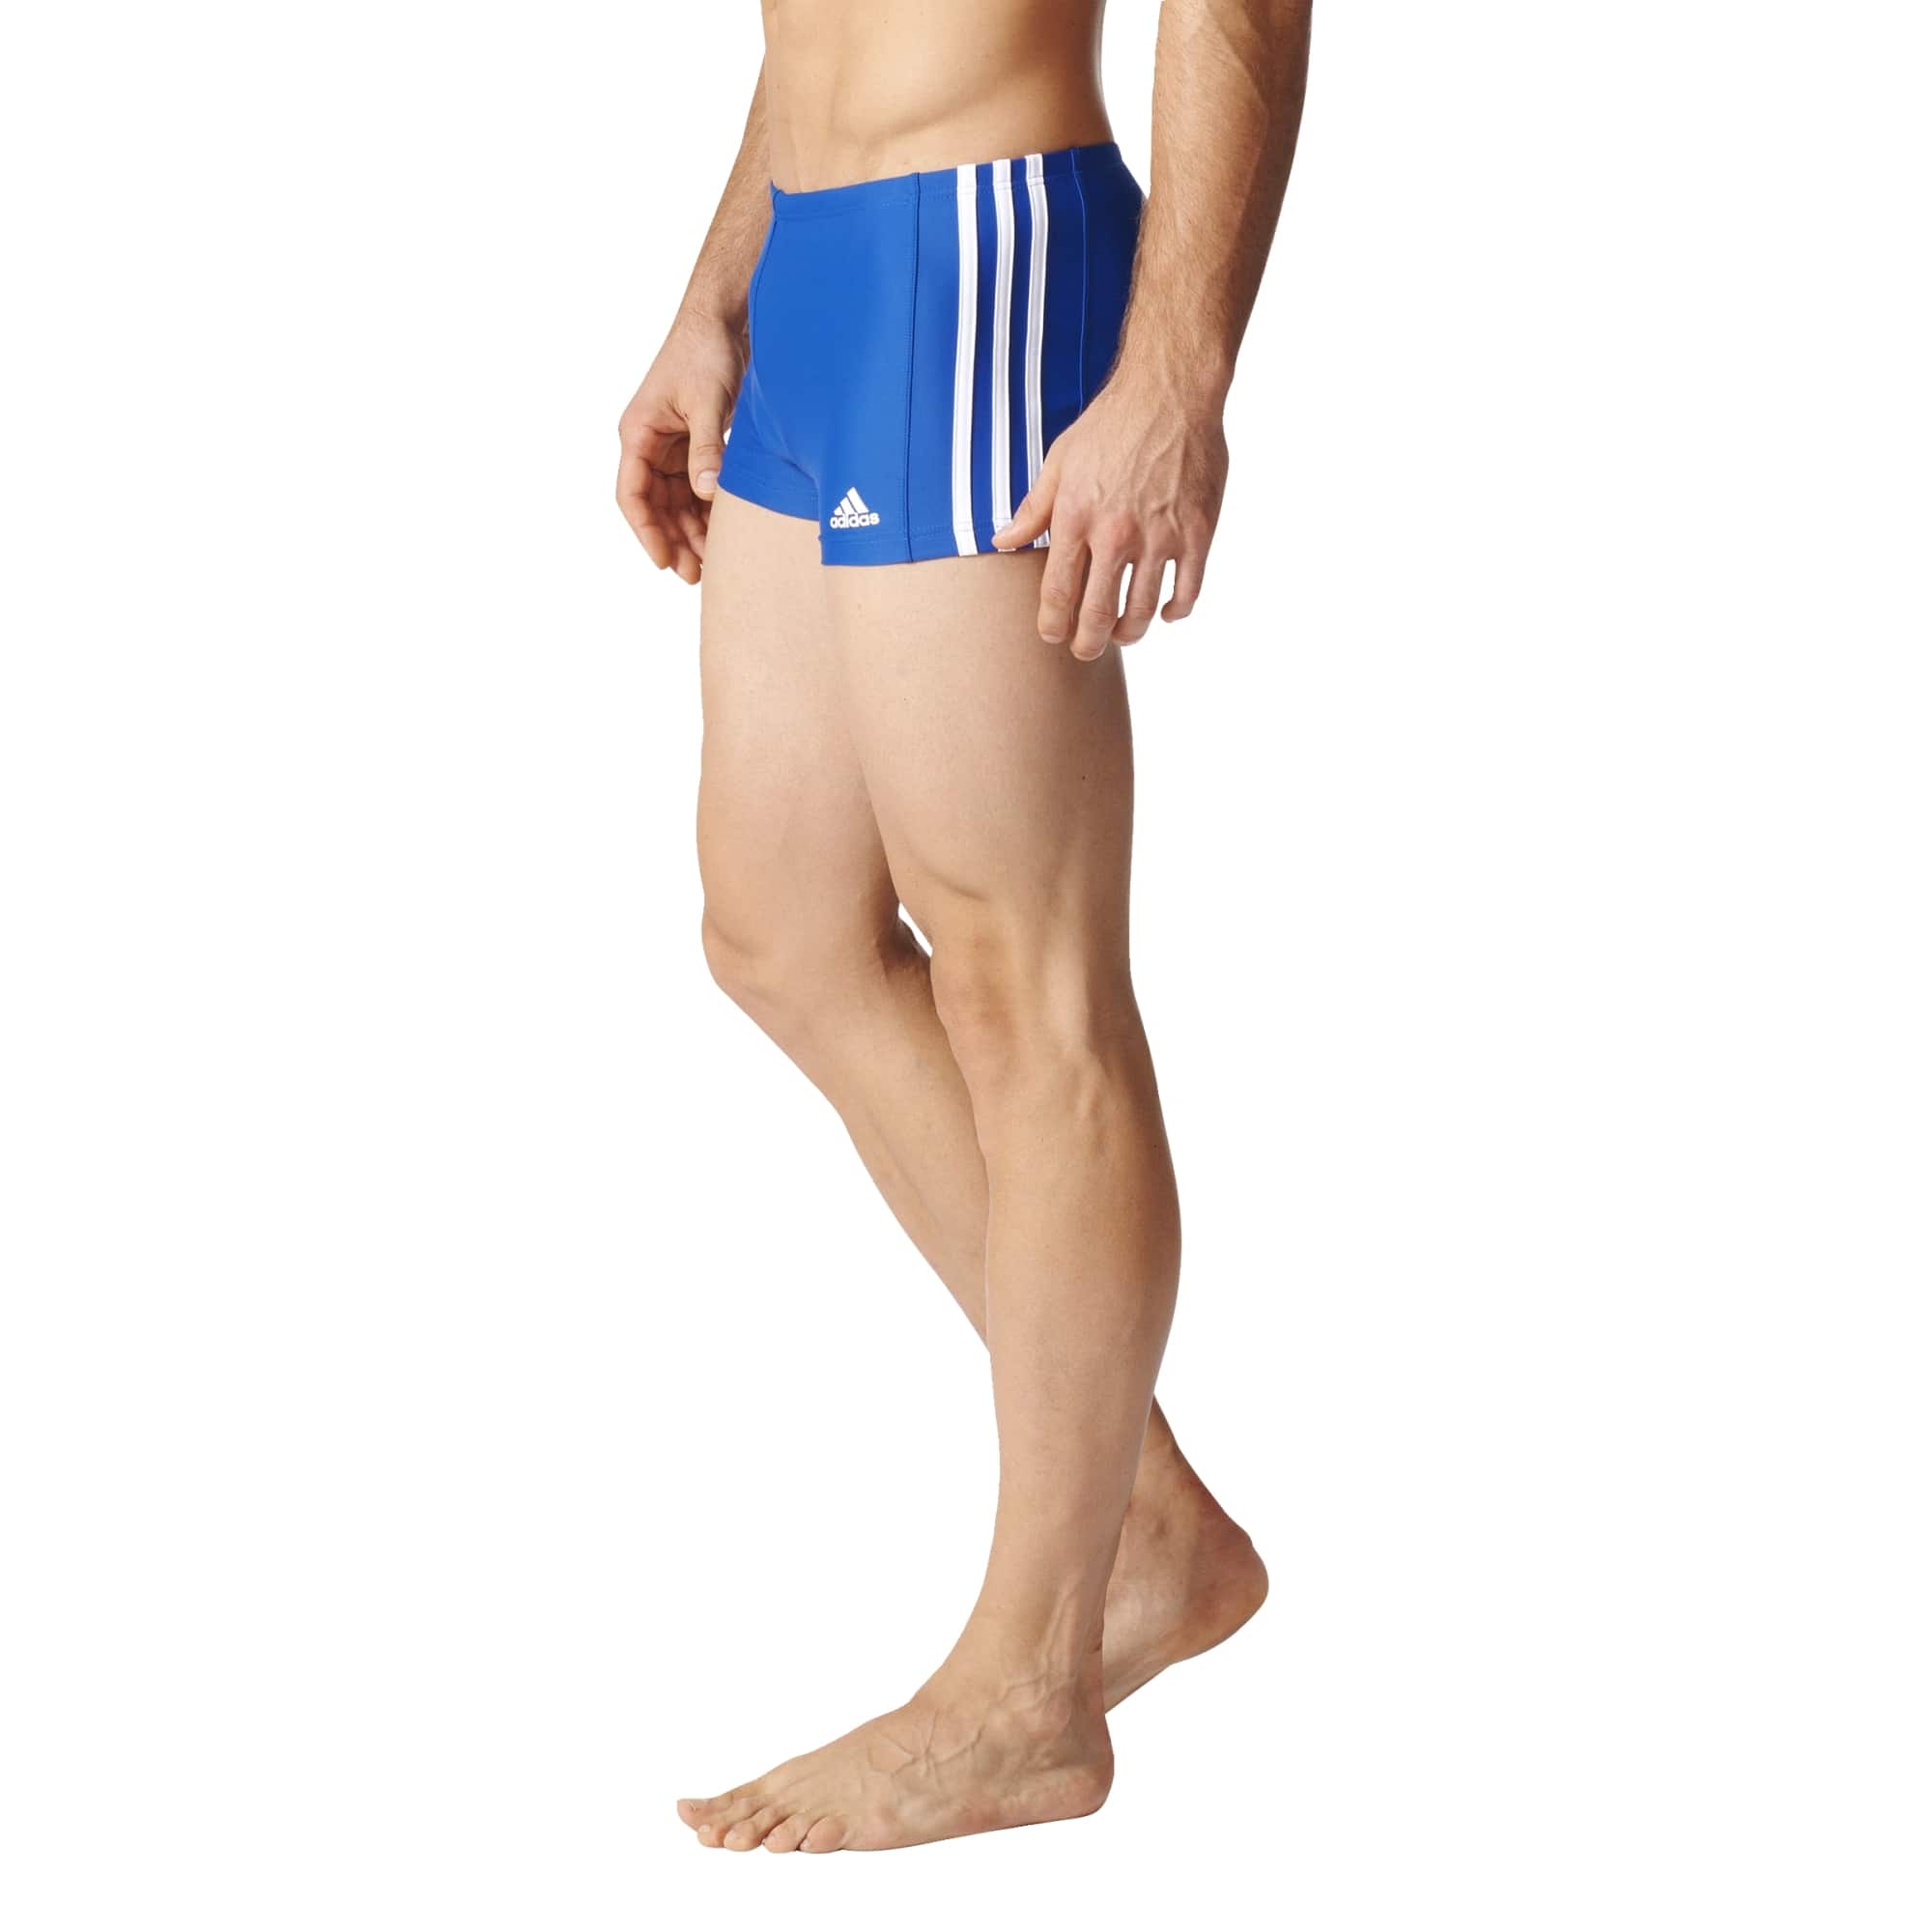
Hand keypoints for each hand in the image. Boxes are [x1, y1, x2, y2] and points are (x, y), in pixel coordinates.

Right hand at [615, 311, 744, 584]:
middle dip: (674, 540)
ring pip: (676, 501)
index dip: (646, 532)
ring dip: (692, 530)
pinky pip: (696, 487)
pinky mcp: (695, 444)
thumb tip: (706, 493)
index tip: (665, 562)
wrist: (725, 319)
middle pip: (655, 506)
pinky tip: (723, 531)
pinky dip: (707, 509)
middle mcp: (650, 443)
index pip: (633, 494)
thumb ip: (707, 450)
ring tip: (712, 562)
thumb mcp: (708, 403)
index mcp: (639, 433)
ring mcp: (672, 445)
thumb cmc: (707, 352)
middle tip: (696, 574)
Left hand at [994, 366, 1227, 659]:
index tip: (1052, 636)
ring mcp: (1160, 537)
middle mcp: (1116, 534)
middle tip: (1085, 650)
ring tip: (1122, 635)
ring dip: (1128, 634)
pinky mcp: (1197, 533)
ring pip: (1141, 611)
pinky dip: (1175, 611)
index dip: (1053, 625)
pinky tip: (1165, 612)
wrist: (1170, 392)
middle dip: (1087, 643)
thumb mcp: (1059, 461)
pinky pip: (1187, 591)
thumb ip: (1033, 509)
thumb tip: (1002, 540)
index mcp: (1076, 519)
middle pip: (1097, 614)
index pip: (1058, 593)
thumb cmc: (1111, 423)